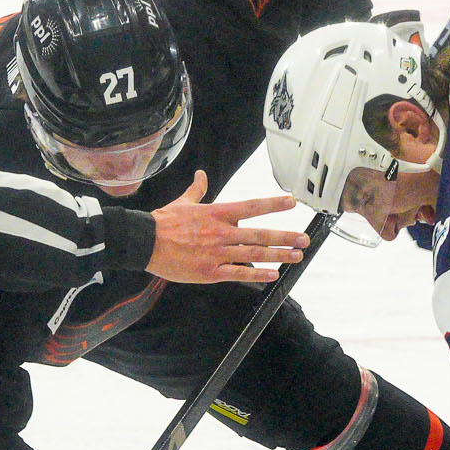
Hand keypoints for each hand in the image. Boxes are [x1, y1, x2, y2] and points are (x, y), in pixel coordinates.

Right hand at [147, 170, 307, 284]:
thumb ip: (197, 190)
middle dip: (284, 237)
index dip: (273, 204)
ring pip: (253, 254)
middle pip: (259, 234)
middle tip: (304, 239)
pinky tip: (272, 274)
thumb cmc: (164, 222)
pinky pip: (238, 273)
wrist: (145, 243)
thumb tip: (201, 175)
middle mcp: (221, 232)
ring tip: (296, 256)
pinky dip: (257, 274)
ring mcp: (217, 253)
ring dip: (278, 255)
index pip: (251, 206)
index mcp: (216, 213)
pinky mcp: (210, 271)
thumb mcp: (183, 202)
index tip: (292, 203)